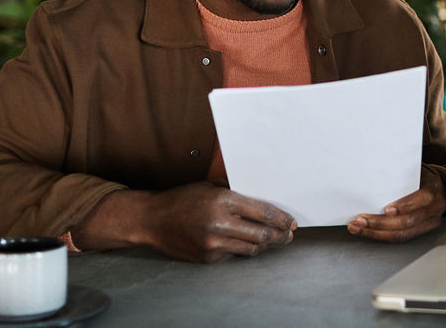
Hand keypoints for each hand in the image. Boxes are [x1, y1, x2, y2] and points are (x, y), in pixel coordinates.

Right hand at [76, 181, 295, 262]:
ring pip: (251, 248)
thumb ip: (236, 194)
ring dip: (264, 245)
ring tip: (272, 241)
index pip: (263, 213)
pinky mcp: (208, 257)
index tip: (292, 223)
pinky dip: (241, 249)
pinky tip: (244, 243)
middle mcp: (221, 224)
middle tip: (288, 236)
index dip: (282, 220)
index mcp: (224, 200)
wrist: (153, 219)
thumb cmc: (183, 199)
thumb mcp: (210, 186)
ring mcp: (214, 244)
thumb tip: (264, 203)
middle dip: (280, 237)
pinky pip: (234, 255)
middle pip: (262, 235)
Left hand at [347, 168, 445, 241]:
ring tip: (359, 228)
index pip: (417, 202)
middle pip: (406, 222)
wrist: (440, 187)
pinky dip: (382, 236)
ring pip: (401, 234)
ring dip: (377, 233)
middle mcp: (433, 210)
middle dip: (380, 223)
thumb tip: (374, 171)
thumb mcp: (416, 170)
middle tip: (360, 220)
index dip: (402, 207)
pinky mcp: (421, 232)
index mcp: (432, 191)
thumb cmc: (422, 176)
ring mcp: (429, 223)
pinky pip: (400, 238)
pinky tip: (368, 231)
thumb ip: (401, 173)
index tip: (385, 209)